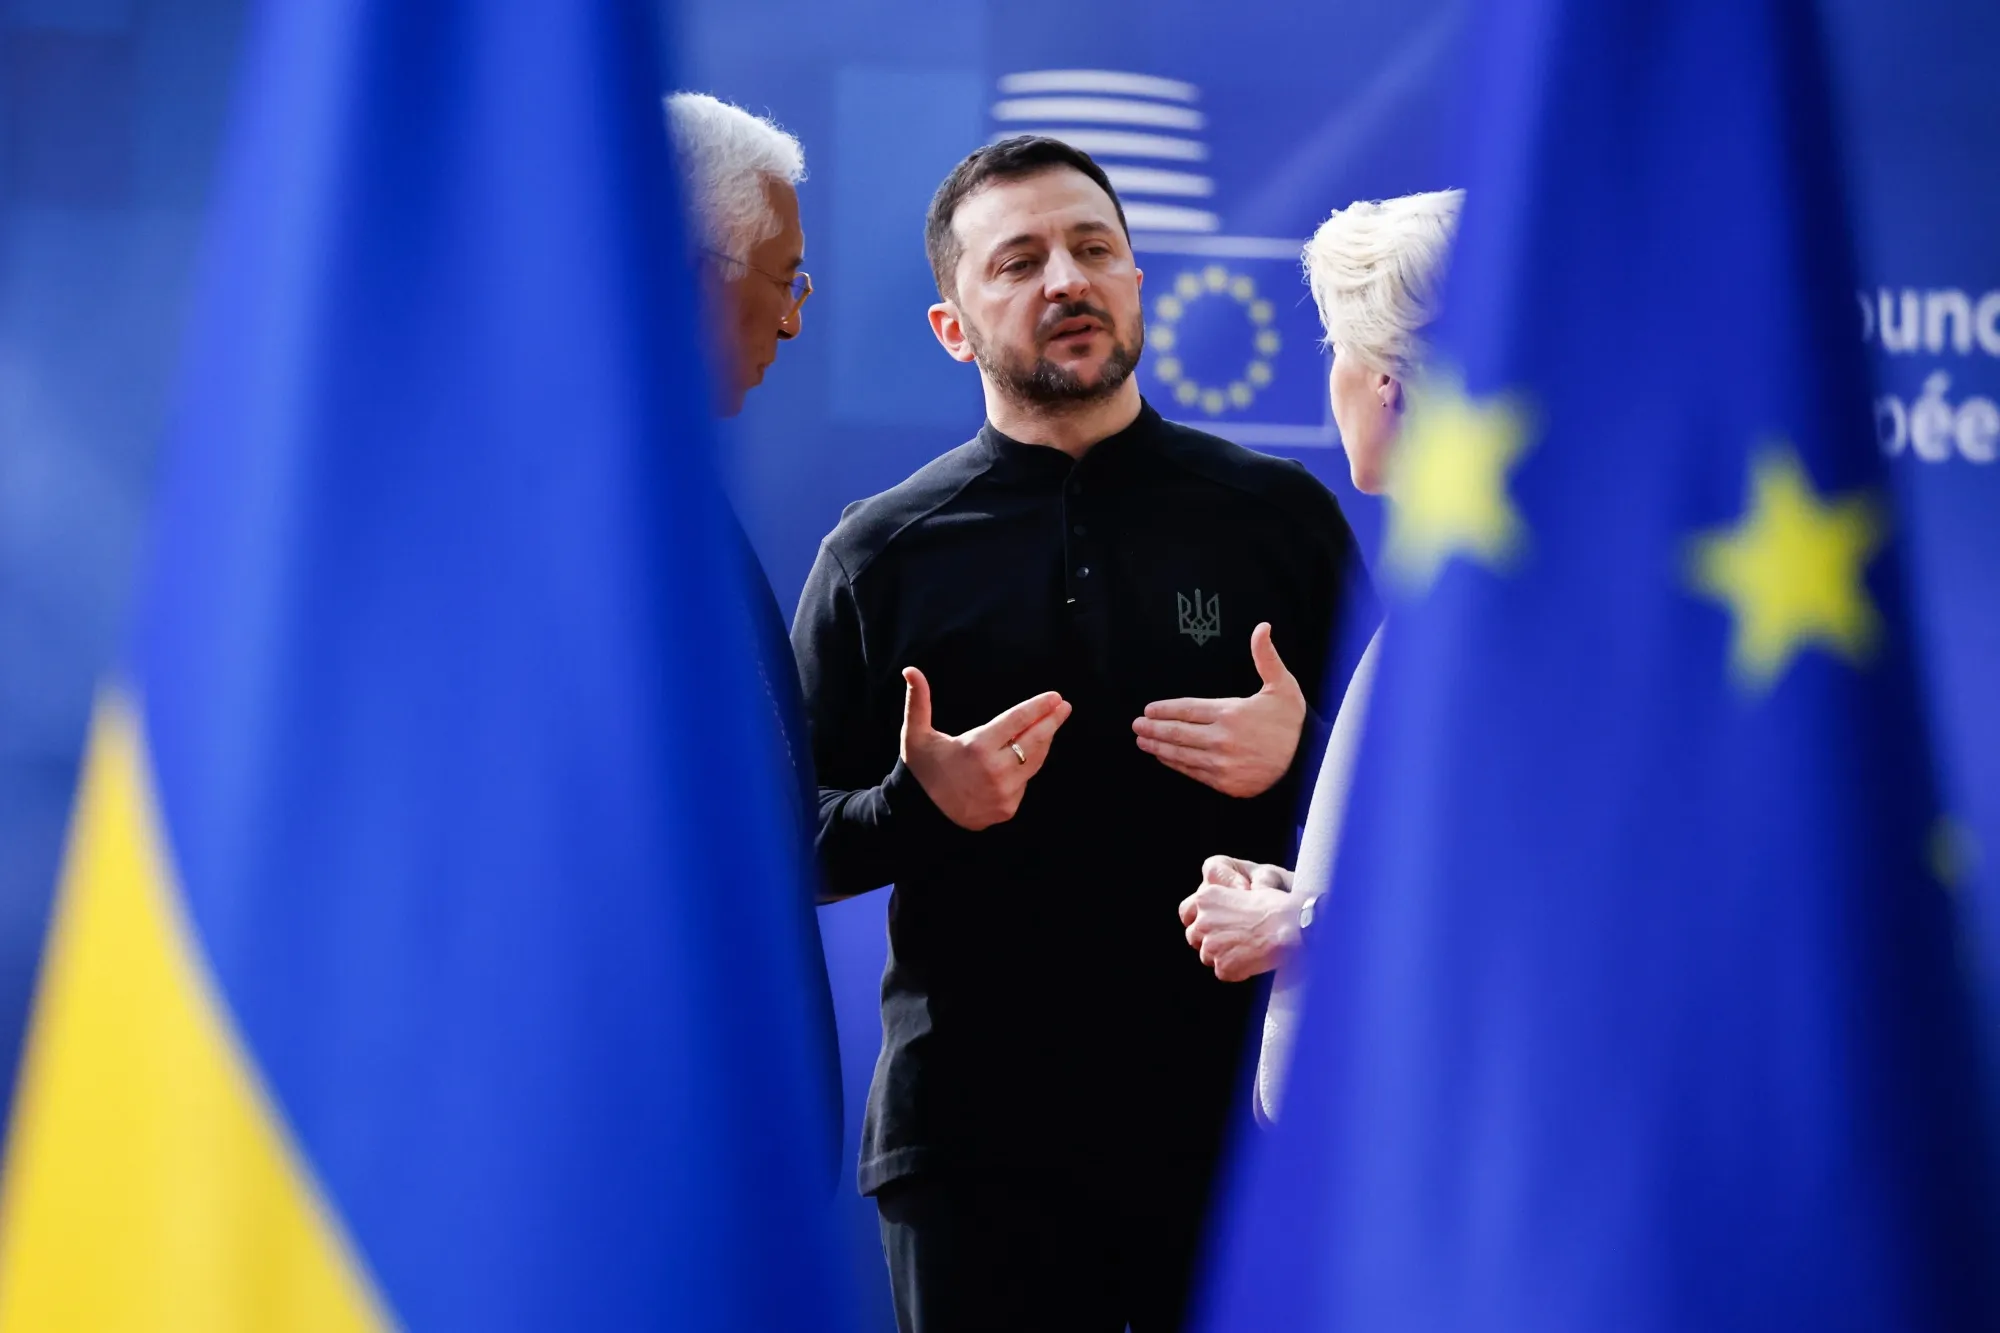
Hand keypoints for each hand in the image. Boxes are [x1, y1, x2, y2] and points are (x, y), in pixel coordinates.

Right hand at [900, 668, 1071, 830]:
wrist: (920, 814)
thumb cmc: (922, 768)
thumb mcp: (916, 734)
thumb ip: (918, 701)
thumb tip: (911, 670)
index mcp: (976, 748)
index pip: (1017, 721)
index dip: (1038, 707)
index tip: (1055, 697)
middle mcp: (995, 771)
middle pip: (1034, 740)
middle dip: (1052, 721)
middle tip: (1064, 706)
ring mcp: (1004, 792)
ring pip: (1033, 762)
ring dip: (1044, 742)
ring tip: (1050, 725)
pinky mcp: (1007, 808)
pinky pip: (1024, 782)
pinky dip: (1025, 768)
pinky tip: (1025, 756)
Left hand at [1133, 622, 1305, 797]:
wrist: (1311, 762)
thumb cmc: (1293, 722)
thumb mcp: (1282, 685)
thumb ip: (1265, 656)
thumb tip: (1262, 627)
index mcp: (1231, 713)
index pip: (1187, 710)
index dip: (1164, 710)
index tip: (1149, 710)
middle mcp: (1222, 739)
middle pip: (1177, 733)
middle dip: (1153, 728)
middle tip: (1136, 726)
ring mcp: (1222, 763)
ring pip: (1181, 754)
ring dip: (1159, 747)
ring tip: (1144, 741)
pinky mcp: (1226, 783)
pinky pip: (1193, 772)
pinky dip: (1176, 764)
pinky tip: (1166, 758)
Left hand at [1179, 854, 1299, 981]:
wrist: (1292, 927)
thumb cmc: (1276, 906)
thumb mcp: (1244, 890)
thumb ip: (1223, 903)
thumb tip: (1218, 915)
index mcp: (1206, 898)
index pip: (1185, 912)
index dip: (1196, 920)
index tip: (1206, 925)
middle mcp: (1203, 921)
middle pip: (1193, 936)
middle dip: (1208, 939)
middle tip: (1232, 939)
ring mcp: (1210, 945)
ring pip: (1207, 956)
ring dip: (1223, 955)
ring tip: (1247, 949)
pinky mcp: (1222, 966)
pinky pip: (1224, 972)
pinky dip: (1237, 970)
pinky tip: (1254, 960)